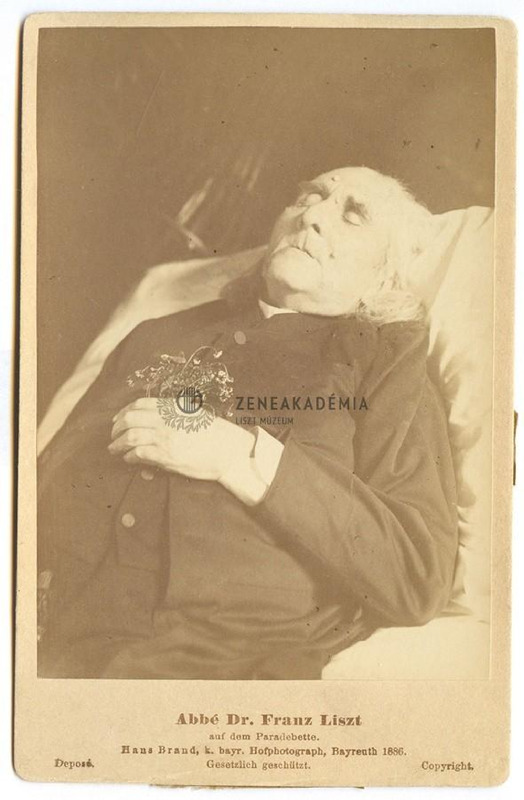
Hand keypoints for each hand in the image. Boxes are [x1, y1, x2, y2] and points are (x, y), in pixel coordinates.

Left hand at [108, 398, 254, 480]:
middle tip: (113, 436)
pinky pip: (139, 453)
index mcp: (172, 408)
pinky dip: (129, 456)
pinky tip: (128, 459)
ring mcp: (165, 437)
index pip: (140, 404)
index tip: (117, 419)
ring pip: (130, 436)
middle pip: (130, 419)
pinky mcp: (166, 455)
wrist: (228, 450)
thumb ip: (174, 413)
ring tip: (114, 449)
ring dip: (118, 444)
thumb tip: (154, 418)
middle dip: (116, 428)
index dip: (124, 411)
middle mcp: (166, 420)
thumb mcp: (193, 414)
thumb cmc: (214, 433)